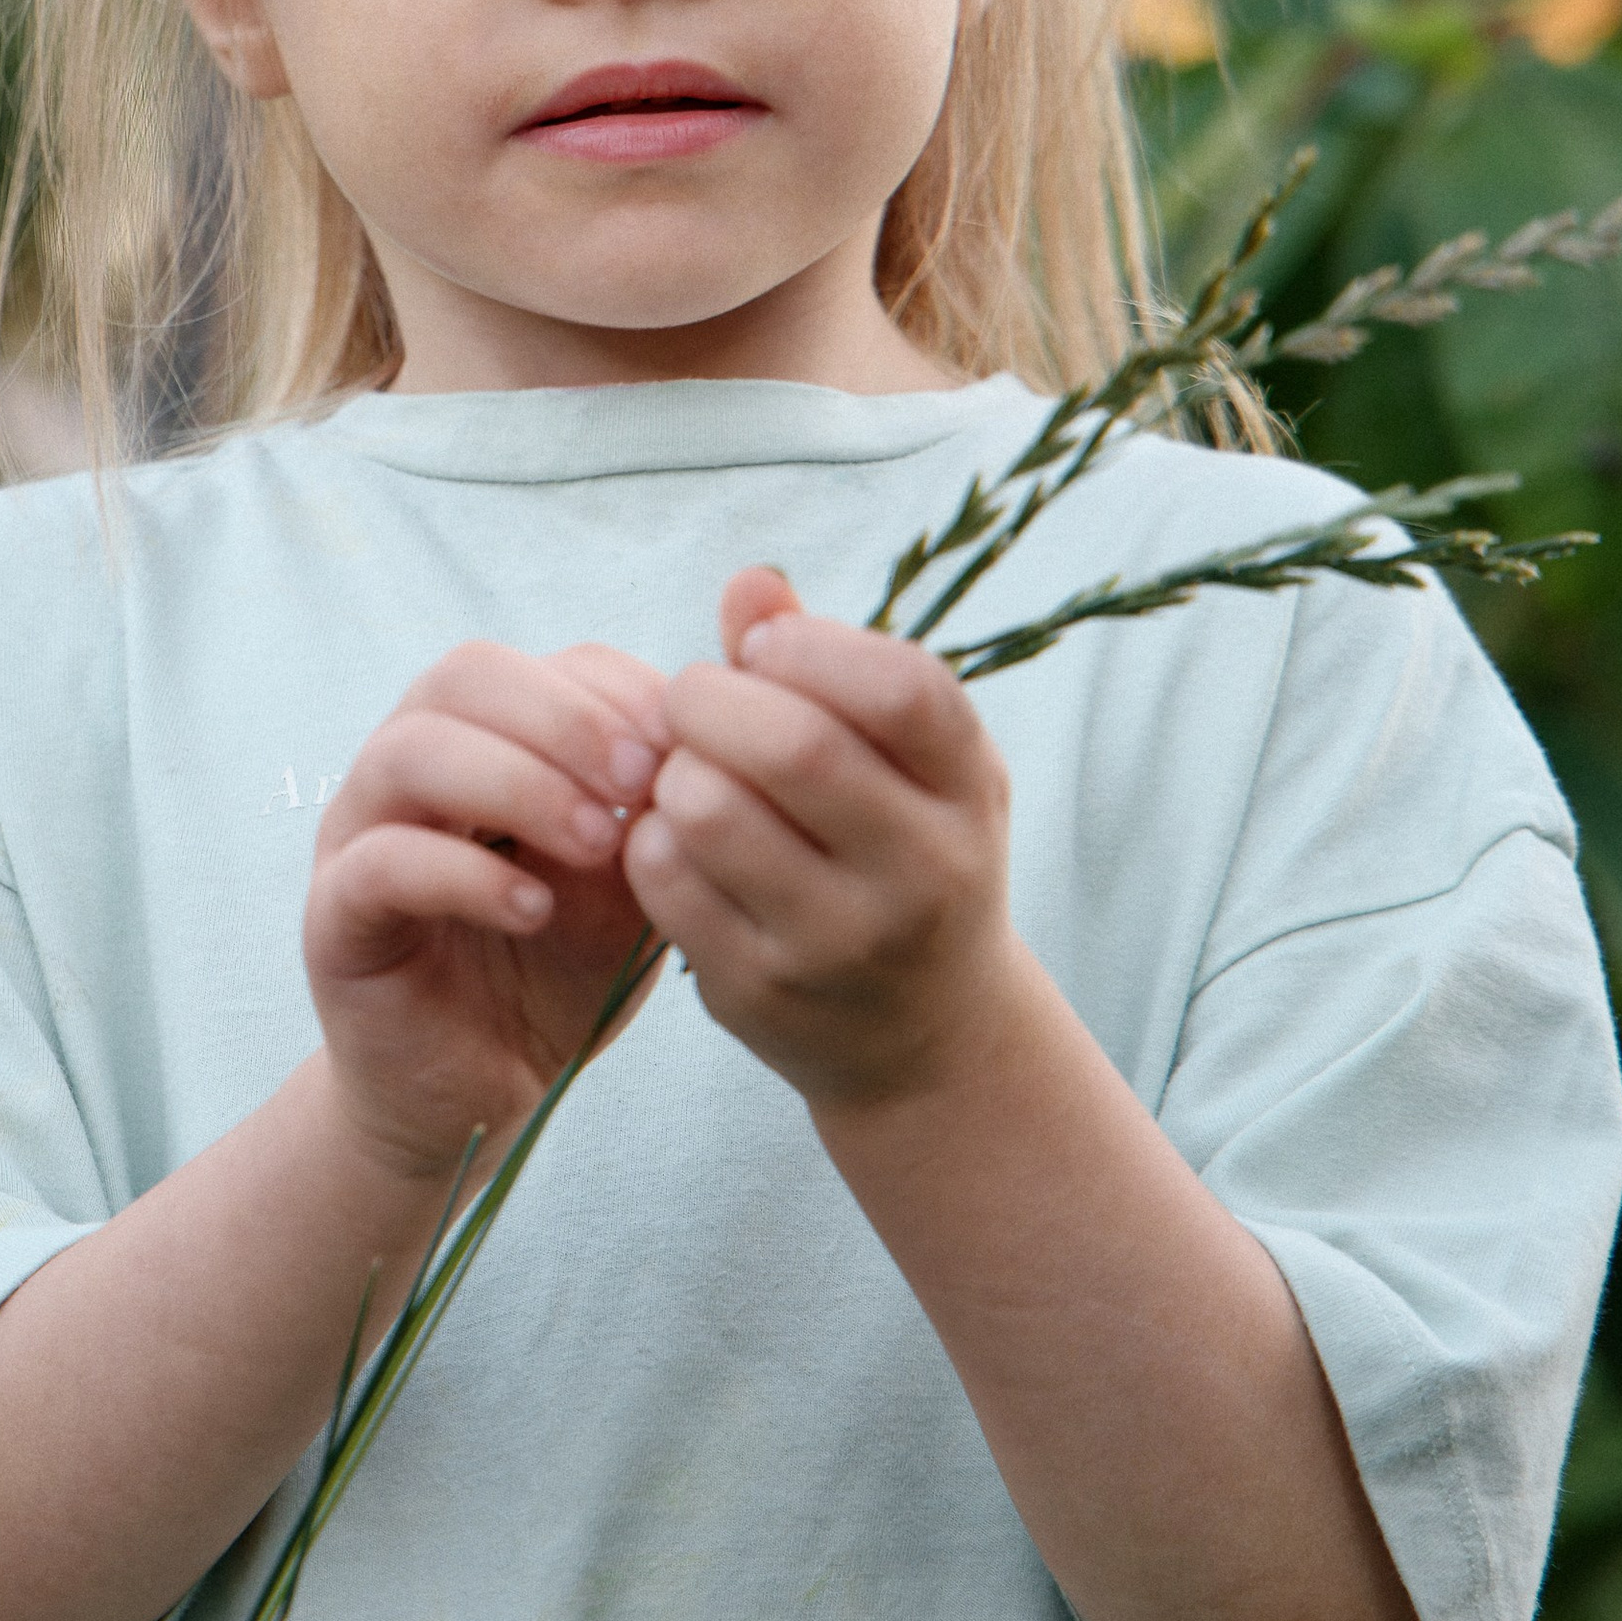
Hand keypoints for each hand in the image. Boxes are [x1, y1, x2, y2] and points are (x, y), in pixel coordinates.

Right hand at [306, 638, 670, 1186]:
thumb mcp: (631, 887)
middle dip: (566, 720)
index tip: (683, 748)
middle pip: (465, 676)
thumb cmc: (558, 971)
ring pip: (410, 751)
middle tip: (640, 784)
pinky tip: (534, 910)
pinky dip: (465, 875)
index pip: (545, 664)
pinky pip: (381, 863)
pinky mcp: (333, 917)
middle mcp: (411, 768)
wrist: (479, 1089)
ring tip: (596, 843)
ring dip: (517, 782)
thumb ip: (658, 816)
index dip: (617, 692)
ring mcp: (358, 835)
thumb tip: (708, 747)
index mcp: (487, 740)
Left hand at [625, 570, 1022, 1115]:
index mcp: (970, 793)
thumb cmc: (908, 855)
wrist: (927, 1037)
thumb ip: (831, 663)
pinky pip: (665, 880)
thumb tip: (749, 584)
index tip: (764, 648)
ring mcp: (840, 942)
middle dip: (715, 697)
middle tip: (695, 697)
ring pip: (711, 811)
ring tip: (689, 769)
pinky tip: (678, 836)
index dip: (813, 648)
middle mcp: (922, 873)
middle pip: (794, 748)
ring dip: (675, 767)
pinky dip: (651, 836)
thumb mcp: (909, 763)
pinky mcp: (760, 992)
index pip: (905, 691)